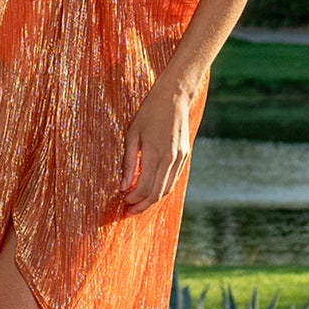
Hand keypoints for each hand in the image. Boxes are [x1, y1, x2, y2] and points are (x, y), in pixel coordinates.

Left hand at [120, 81, 193, 214]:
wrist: (174, 97)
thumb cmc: (149, 112)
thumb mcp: (132, 135)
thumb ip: (128, 163)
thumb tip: (123, 186)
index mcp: (156, 154)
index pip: (145, 187)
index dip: (133, 199)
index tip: (123, 201)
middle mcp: (171, 159)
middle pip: (157, 194)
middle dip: (142, 205)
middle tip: (129, 211)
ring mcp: (181, 158)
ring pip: (168, 189)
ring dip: (153, 200)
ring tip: (138, 204)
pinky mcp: (185, 156)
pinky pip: (173, 179)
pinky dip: (162, 188)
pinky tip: (151, 190)